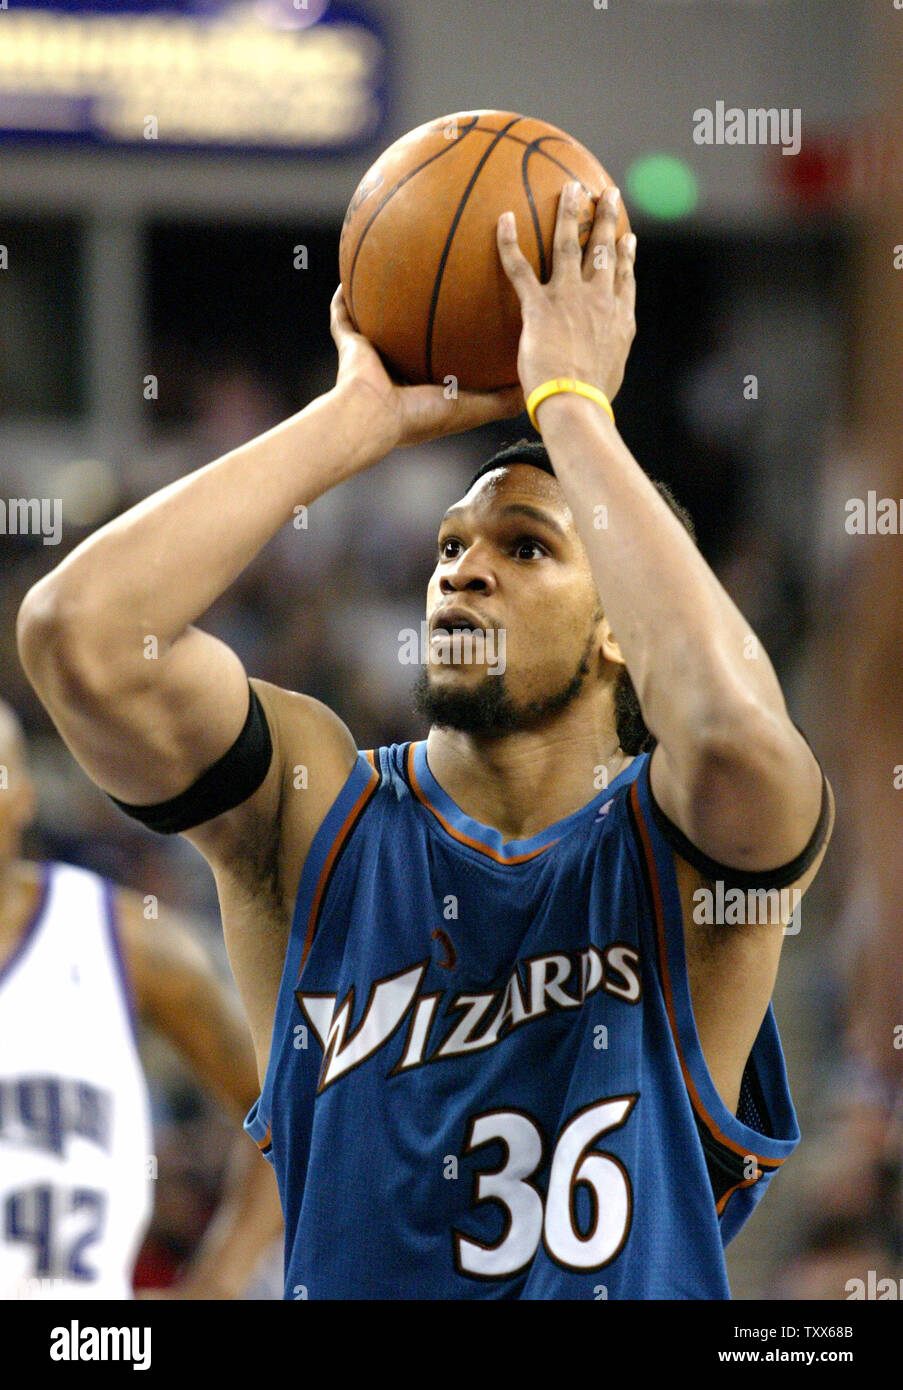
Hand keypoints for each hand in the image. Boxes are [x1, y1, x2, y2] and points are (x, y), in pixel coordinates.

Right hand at [329, 288, 524, 452]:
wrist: (375, 418)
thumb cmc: (423, 416)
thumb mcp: (473, 407)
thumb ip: (503, 399)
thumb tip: (534, 384)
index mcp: (426, 384)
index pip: (446, 355)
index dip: (459, 335)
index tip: (478, 309)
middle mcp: (399, 368)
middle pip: (413, 332)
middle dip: (424, 309)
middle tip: (443, 277)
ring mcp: (373, 357)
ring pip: (379, 319)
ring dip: (385, 296)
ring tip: (397, 265)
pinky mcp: (351, 345)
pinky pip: (343, 315)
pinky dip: (344, 298)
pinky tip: (350, 274)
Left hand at [496, 182, 636, 404]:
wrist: (576, 404)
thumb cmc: (592, 400)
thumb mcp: (611, 373)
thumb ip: (608, 356)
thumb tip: (600, 364)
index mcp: (619, 317)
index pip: (624, 277)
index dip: (626, 254)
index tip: (627, 238)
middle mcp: (599, 299)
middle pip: (603, 250)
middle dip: (606, 218)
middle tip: (607, 194)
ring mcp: (569, 298)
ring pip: (568, 245)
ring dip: (569, 212)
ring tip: (570, 187)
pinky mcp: (539, 306)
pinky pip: (520, 268)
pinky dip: (510, 242)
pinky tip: (505, 218)